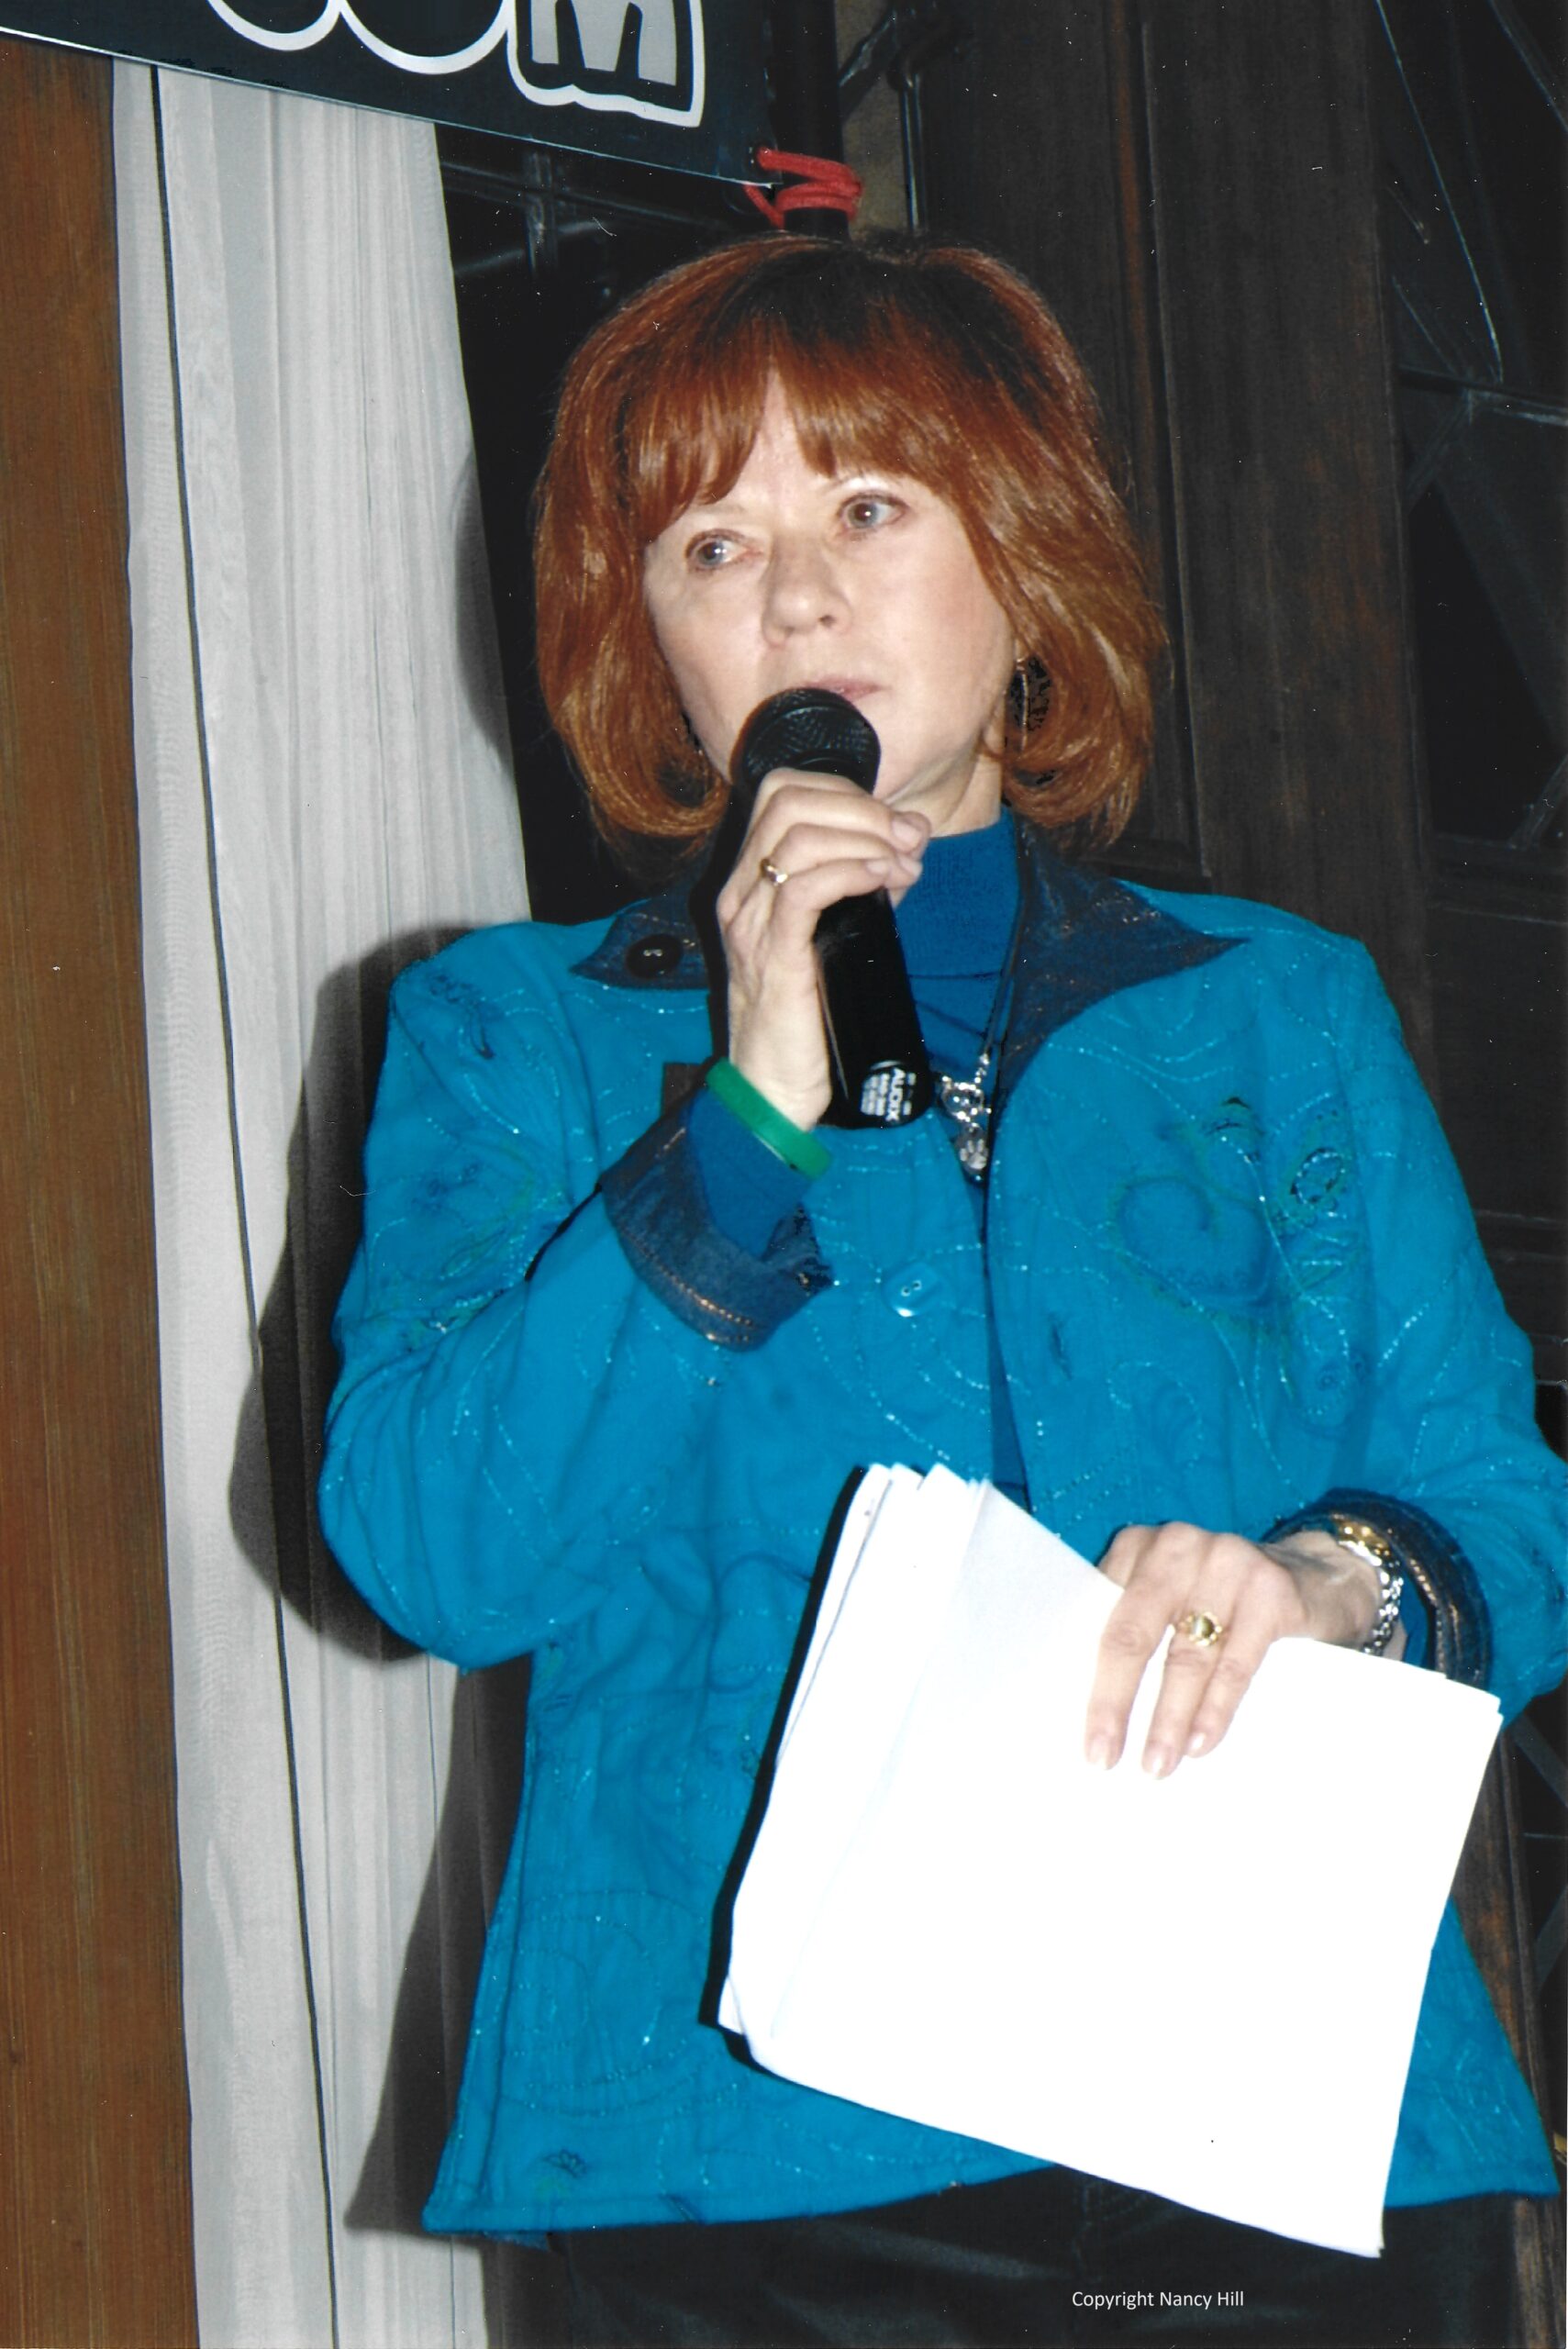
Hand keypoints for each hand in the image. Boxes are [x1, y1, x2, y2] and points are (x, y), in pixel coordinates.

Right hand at [716, 769, 927, 1127]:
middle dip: (862, 809)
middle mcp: (740, 893)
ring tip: (903, 865)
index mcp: (750, 882)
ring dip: (866, 839)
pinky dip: (852, 871)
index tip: (896, 827)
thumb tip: (908, 841)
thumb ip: (862, 885)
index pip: (783, 792)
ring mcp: (750, 922)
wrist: (771, 1088)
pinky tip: (883, 878)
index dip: (847, 794)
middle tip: (908, 841)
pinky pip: (804, 887)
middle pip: (789, 800)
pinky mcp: (772, 954)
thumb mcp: (834, 936)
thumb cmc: (805, 1018)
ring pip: (798, 837)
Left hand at [1084, 1522, 1398, 1776]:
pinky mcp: (1271, 1589)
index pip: (1097, 1616)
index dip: (1083, 1674)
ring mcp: (1227, 1562)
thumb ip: (1136, 1630)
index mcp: (1138, 1546)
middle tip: (1104, 1757)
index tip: (1076, 1727)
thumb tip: (1099, 1713)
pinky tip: (1201, 1742)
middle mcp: (1177, 1546)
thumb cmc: (1224, 1601)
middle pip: (1133, 1633)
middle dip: (1114, 1701)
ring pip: (1186, 1654)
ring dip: (1168, 1717)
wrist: (1319, 1576)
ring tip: (1157, 1763)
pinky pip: (1236, 1661)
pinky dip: (1216, 1707)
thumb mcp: (1174, 1599)